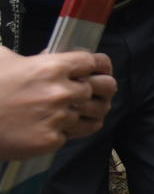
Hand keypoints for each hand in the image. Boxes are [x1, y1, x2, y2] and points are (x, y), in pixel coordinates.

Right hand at [0, 47, 116, 158]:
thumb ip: (32, 55)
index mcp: (52, 67)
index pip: (95, 62)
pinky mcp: (52, 140)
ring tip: (86, 112)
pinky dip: (70, 132)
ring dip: (93, 112)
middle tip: (99, 92)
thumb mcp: (4, 59)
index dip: (102, 66)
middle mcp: (61, 91)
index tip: (102, 70)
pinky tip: (61, 128)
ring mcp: (58, 117)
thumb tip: (49, 52)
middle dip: (103, 89)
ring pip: (96, 114)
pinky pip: (75, 134)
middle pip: (104, 88)